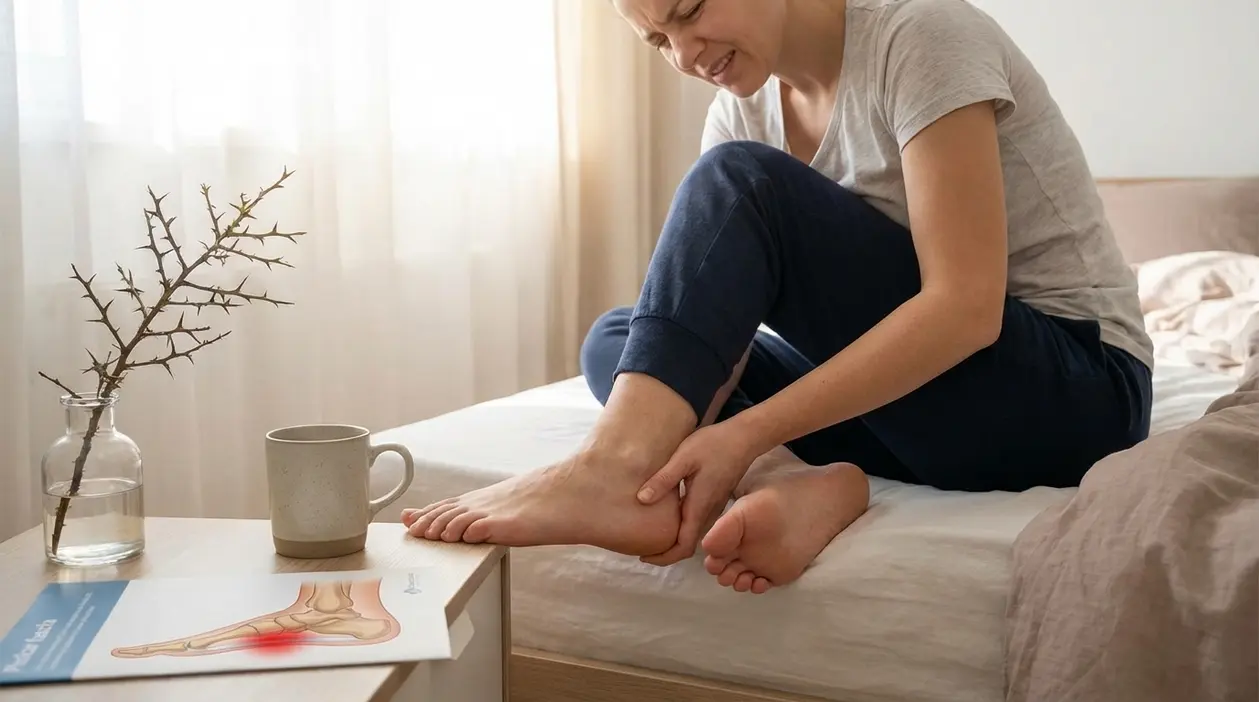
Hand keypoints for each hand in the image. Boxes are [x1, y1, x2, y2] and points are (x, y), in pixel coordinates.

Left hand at [635, 421, 756, 566]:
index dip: (664, 557)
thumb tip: (641, 500)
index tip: (643, 556)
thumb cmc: (714, 444)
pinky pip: (697, 523)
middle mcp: (708, 513)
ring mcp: (714, 508)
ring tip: (651, 535)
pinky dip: (681, 528)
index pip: (683, 546)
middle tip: (642, 548)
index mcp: (699, 507)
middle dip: (666, 553)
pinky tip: (667, 516)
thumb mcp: (684, 458)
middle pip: (688, 546)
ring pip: (693, 535)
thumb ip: (663, 479)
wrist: (744, 437)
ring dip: (674, 541)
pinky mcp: (715, 500)